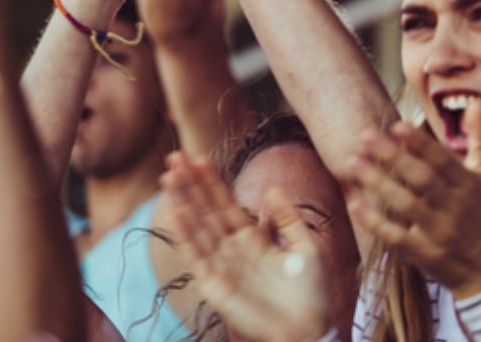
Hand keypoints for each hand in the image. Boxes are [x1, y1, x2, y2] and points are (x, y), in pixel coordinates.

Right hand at [162, 152, 329, 341]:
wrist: (308, 332)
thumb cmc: (311, 295)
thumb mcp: (307, 249)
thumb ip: (288, 220)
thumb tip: (273, 188)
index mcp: (252, 238)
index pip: (226, 204)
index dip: (212, 182)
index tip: (199, 158)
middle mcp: (231, 249)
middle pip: (205, 210)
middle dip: (190, 184)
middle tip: (174, 157)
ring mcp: (220, 266)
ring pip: (196, 227)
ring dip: (182, 202)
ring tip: (169, 177)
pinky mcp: (213, 286)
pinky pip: (196, 256)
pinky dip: (184, 236)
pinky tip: (176, 214)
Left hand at [347, 106, 480, 298]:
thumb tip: (475, 104)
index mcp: (469, 186)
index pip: (443, 161)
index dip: (420, 143)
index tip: (396, 125)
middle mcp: (456, 207)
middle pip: (422, 179)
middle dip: (393, 156)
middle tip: (364, 135)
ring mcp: (440, 232)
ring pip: (407, 205)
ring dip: (379, 183)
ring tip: (352, 163)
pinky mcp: (425, 254)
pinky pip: (397, 237)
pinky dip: (376, 222)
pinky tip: (355, 204)